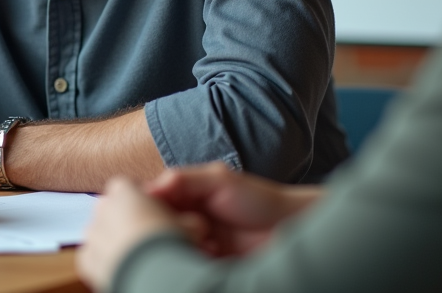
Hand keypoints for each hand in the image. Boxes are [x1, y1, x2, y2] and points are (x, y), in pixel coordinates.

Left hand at [77, 177, 182, 290]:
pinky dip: (108, 263)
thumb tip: (194, 227)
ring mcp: (92, 233)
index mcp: (124, 190)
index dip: (147, 202)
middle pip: (116, 210)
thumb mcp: (190, 225)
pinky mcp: (86, 259)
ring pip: (104, 234)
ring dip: (118, 241)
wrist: (150, 271)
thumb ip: (186, 219)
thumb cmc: (170, 241)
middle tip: (152, 238)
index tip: (160, 216)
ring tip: (140, 256)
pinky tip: (127, 268)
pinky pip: (96, 258)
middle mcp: (102, 207)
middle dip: (130, 221)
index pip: (132, 187)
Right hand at [146, 163, 321, 256]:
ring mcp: (196, 242)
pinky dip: (194, 259)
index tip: (159, 209)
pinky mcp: (206, 263)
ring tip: (208, 240)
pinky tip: (214, 253)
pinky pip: (187, 263)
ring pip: (171, 246)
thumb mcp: (220, 180)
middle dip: (169, 227)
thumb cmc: (259, 199)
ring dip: (183, 244)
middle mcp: (188, 218)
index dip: (151, 205)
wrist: (290, 228)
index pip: (153, 199)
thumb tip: (151, 187)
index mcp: (187, 195)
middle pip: (159, 225)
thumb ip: (185, 179)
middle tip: (195, 226)